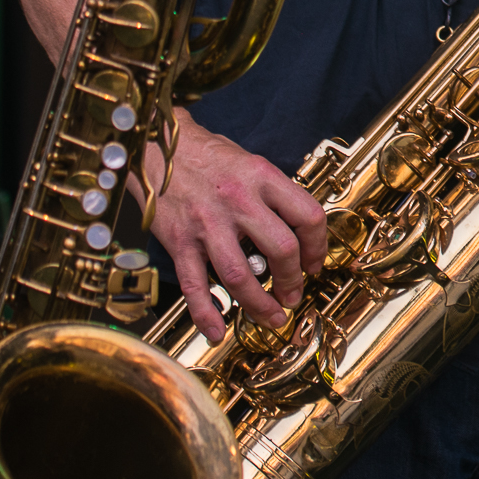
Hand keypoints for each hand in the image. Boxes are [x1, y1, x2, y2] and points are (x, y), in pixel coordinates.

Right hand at [139, 111, 327, 343]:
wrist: (159, 147)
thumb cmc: (207, 156)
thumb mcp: (252, 163)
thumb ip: (274, 194)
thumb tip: (300, 230)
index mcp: (263, 178)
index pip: (308, 216)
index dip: (318, 246)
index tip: (315, 263)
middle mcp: (239, 201)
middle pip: (281, 249)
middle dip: (292, 280)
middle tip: (293, 294)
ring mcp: (207, 223)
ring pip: (239, 274)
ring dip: (258, 303)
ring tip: (270, 317)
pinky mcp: (179, 240)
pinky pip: (194, 284)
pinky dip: (205, 312)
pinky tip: (216, 330)